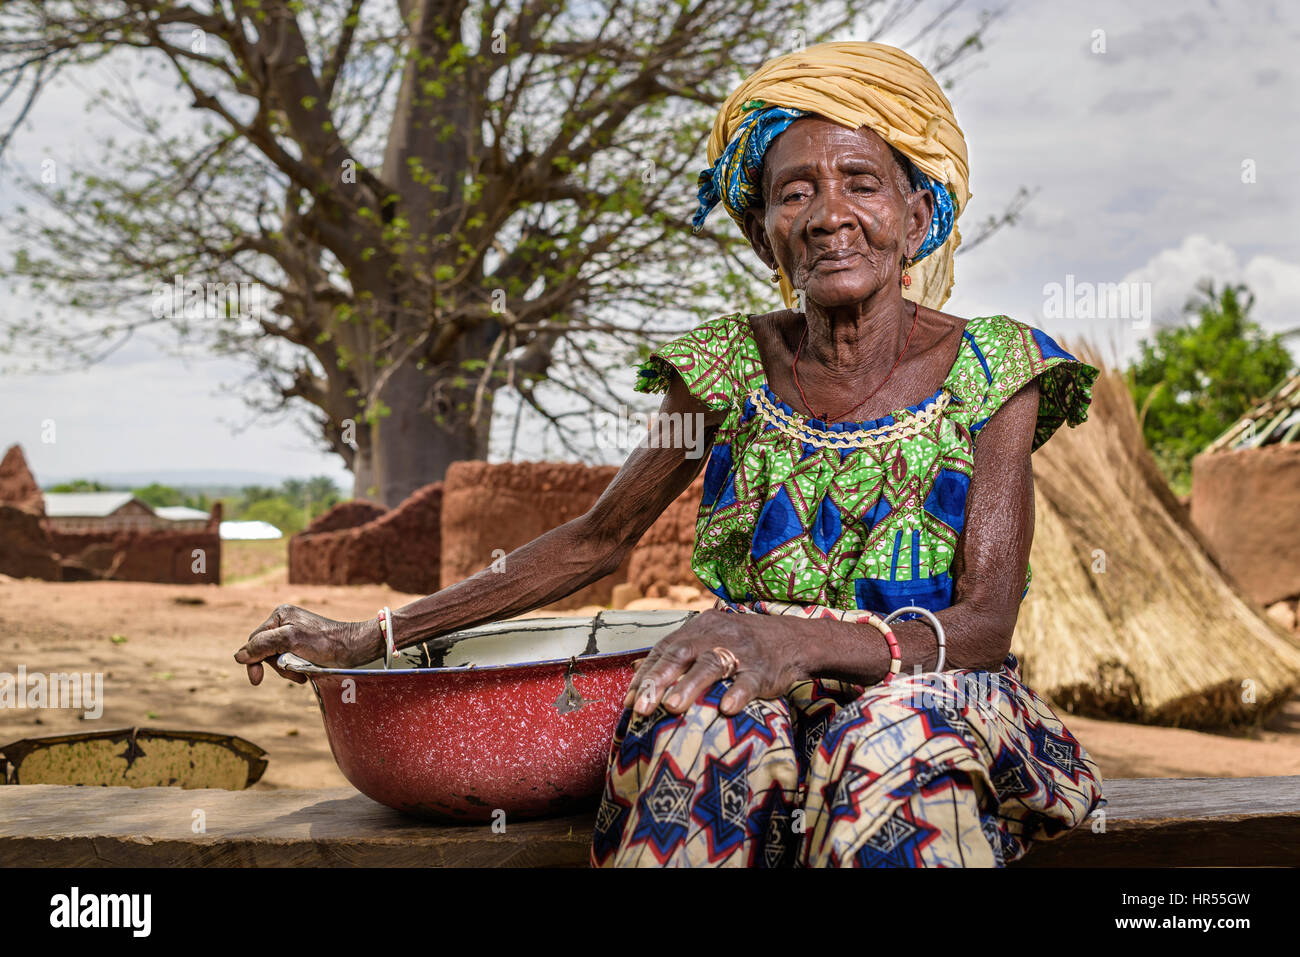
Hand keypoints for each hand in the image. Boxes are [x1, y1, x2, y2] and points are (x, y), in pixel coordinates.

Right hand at [235, 604, 382, 685]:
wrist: (354, 648)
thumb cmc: (325, 642)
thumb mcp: (290, 641)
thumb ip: (263, 645)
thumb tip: (238, 656)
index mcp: (280, 615)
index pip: (254, 641)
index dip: (253, 661)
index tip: (256, 681)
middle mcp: (285, 622)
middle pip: (265, 651)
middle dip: (277, 666)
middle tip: (294, 673)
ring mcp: (295, 634)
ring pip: (278, 658)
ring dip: (288, 670)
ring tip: (303, 673)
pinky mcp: (304, 645)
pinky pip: (290, 661)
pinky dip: (296, 669)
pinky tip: (307, 672)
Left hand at [622, 610, 806, 716]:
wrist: (791, 639)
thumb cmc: (740, 643)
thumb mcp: (707, 638)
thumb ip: (674, 651)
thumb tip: (637, 667)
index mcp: (699, 628)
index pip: (666, 649)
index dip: (647, 674)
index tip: (630, 700)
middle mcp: (717, 635)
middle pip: (683, 653)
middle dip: (659, 679)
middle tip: (641, 706)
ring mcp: (741, 652)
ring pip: (712, 664)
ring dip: (690, 686)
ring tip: (671, 707)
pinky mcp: (763, 670)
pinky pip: (749, 680)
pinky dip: (737, 693)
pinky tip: (726, 709)